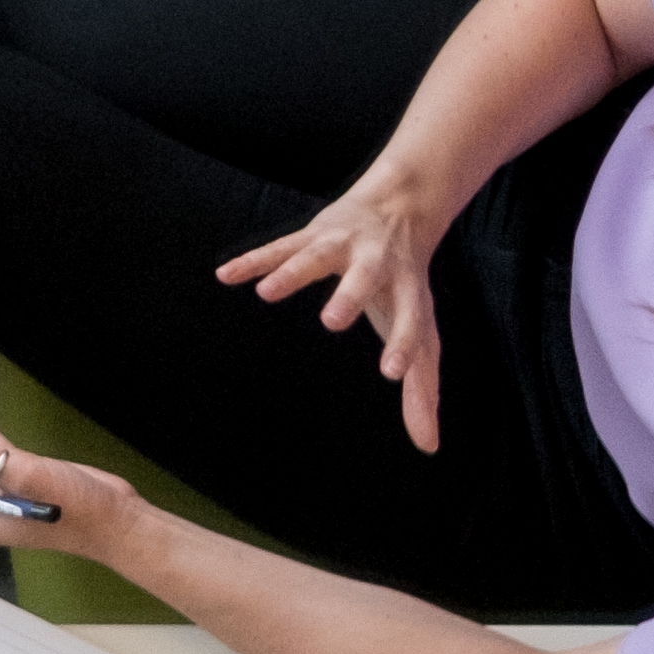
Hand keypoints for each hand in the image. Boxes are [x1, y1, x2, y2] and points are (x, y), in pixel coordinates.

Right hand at [217, 167, 452, 453]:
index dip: (402, 345)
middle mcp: (377, 263)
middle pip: (364, 277)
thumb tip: (429, 447)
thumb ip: (421, 389)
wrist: (400, 207)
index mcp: (407, 291)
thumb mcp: (422, 331)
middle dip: (349, 295)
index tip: (391, 374)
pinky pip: (277, 248)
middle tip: (332, 322)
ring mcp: (342, 245)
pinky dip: (251, 261)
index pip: (410, 321)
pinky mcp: (310, 235)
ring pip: (315, 256)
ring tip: (266, 294)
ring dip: (292, 272)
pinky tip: (224, 275)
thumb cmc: (407, 284)